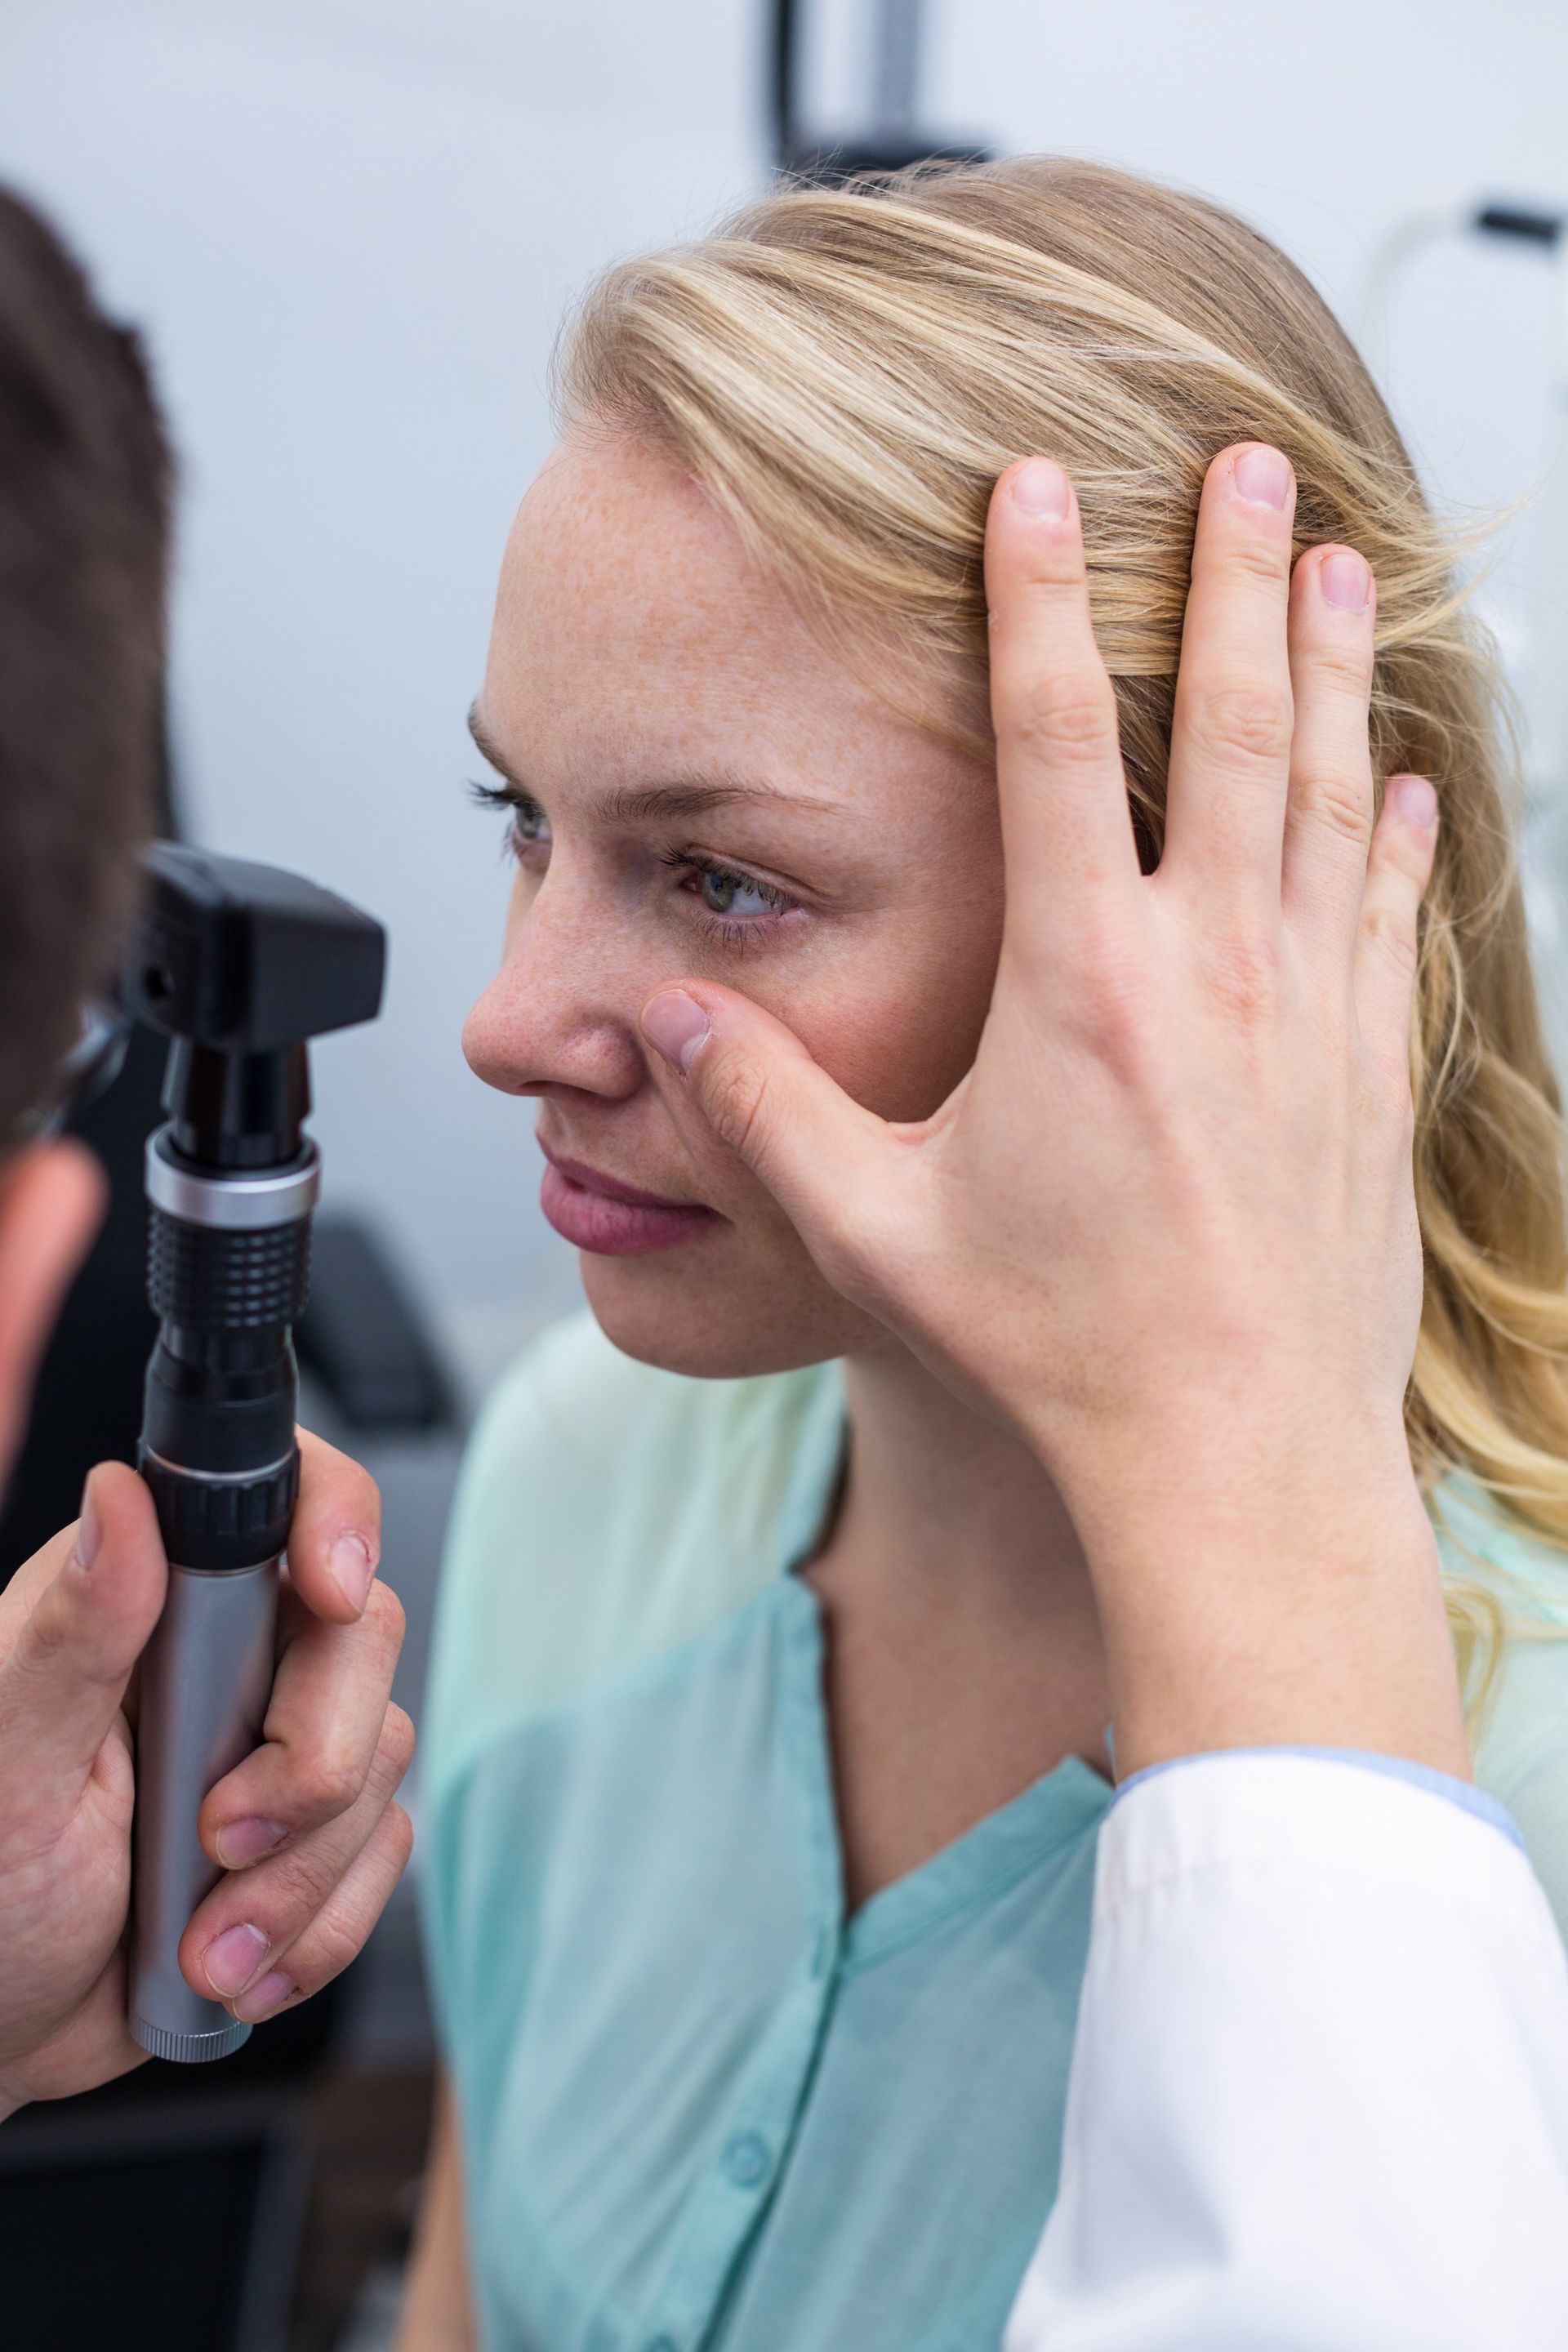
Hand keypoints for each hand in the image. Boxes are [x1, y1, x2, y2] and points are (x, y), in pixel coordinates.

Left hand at [0, 1430, 412, 2112]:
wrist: (0, 2037)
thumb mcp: (7, 1767)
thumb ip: (75, 1633)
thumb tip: (120, 1495)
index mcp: (149, 1600)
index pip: (285, 1495)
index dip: (335, 1525)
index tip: (330, 1595)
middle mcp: (226, 1651)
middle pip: (362, 1634)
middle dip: (310, 1766)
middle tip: (215, 1838)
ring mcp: (278, 1738)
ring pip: (382, 1752)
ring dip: (299, 1875)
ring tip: (202, 1941)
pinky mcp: (316, 1827)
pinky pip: (385, 1849)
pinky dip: (320, 1925)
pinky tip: (237, 1961)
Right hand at [640, 443, 1465, 1775]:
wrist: (1238, 1470)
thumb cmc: (1057, 1356)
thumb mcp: (877, 1234)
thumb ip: (765, 1111)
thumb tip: (668, 1014)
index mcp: (1082, 988)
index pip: (1059, 740)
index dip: (1040, 597)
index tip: (1039, 484)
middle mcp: (1215, 976)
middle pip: (1234, 724)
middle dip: (1239, 575)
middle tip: (1249, 456)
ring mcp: (1313, 1021)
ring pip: (1331, 796)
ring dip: (1337, 667)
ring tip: (1343, 559)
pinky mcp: (1372, 1080)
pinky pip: (1390, 916)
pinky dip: (1395, 830)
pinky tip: (1407, 777)